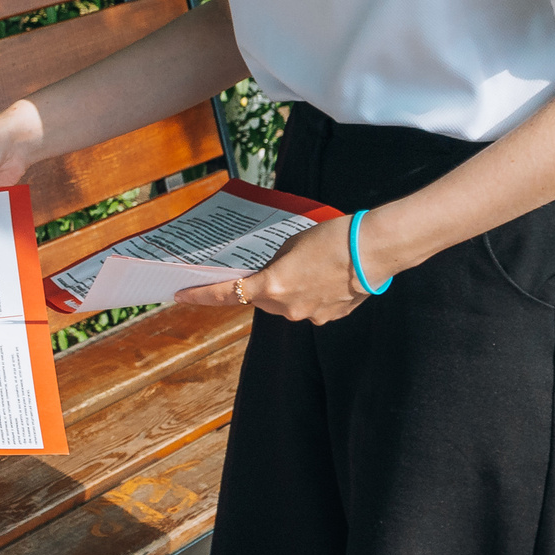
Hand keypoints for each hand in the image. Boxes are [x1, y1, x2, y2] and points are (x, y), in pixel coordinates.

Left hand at [173, 215, 367, 325]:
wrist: (372, 250)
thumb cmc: (330, 237)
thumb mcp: (289, 244)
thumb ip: (272, 264)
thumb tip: (267, 274)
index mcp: (271, 286)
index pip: (226, 295)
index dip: (201, 296)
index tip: (181, 295)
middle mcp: (286, 308)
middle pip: (260, 300)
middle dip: (260, 285)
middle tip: (273, 264)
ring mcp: (309, 316)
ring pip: (286, 305)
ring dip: (289, 289)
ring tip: (311, 265)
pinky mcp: (329, 317)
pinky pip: (310, 307)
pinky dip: (311, 294)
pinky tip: (326, 276)